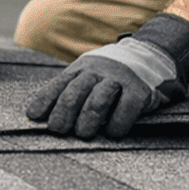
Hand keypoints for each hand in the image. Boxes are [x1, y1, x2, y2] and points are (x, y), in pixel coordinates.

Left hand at [25, 13, 188, 138]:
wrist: (154, 55)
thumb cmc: (115, 74)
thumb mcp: (91, 74)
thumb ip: (72, 90)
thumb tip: (41, 116)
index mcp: (83, 67)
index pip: (59, 84)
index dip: (45, 101)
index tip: (33, 117)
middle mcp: (99, 70)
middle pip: (75, 93)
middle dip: (63, 114)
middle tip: (58, 131)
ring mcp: (120, 79)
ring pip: (97, 100)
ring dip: (87, 120)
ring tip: (83, 134)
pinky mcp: (140, 90)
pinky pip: (126, 108)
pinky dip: (118, 124)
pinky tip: (114, 134)